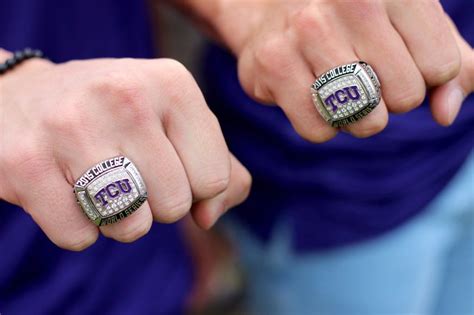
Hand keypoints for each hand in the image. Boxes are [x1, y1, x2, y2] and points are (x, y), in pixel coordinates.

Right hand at [0, 56, 250, 249]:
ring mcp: (72, 127)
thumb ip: (220, 168)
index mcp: (172, 83)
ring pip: (131, 227)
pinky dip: (78, 227)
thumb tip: (208, 217)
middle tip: (126, 171)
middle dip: (156, 203)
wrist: (19, 99)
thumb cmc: (114, 117)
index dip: (194, 187)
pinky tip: (63, 189)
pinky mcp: (26, 164)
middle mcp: (125, 96)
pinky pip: (80, 237)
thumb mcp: (175, 121)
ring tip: (97, 180)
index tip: (167, 166)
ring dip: (119, 219)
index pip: (215, 178)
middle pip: (175, 206)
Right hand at [213, 0, 466, 140]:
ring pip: (364, 119)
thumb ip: (449, 64)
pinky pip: (319, 130)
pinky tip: (310, 97)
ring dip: (358, 117)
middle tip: (366, 76)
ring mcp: (306, 32)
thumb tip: (445, 113)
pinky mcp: (273, 66)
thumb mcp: (409, 23)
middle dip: (391, 99)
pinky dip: (321, 125)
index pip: (441, 67)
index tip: (398, 59)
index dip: (424, 76)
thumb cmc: (350, 20)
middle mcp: (349, 1)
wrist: (269, 5)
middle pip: (405, 96)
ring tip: (339, 88)